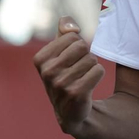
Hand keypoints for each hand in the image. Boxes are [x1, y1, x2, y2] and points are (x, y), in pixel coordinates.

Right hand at [33, 17, 103, 132]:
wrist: (70, 110)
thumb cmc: (66, 75)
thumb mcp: (60, 51)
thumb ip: (64, 30)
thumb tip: (73, 28)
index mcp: (40, 59)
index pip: (72, 36)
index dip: (78, 46)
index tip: (70, 60)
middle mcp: (47, 72)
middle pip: (83, 46)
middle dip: (86, 56)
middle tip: (79, 70)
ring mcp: (60, 84)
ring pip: (92, 59)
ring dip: (93, 67)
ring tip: (82, 79)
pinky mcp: (76, 94)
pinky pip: (98, 71)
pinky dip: (98, 75)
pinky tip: (88, 86)